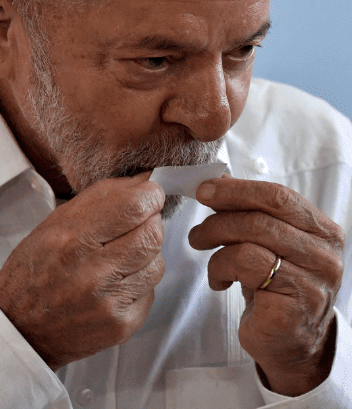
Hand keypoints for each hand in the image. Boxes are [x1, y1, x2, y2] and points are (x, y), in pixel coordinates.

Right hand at [0, 173, 165, 368]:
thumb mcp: (52, 226)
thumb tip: (143, 182)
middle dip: (151, 223)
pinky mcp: (122, 324)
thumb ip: (99, 200)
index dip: (150, 197)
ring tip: (118, 259)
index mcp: (70, 239)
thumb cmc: (34, 272)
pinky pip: (150, 293)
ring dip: (145, 256)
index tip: (148, 196)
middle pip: (153, 234)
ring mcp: (109, 301)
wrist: (20, 328)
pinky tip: (114, 286)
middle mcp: (92, 270)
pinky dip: (138, 285)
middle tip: (135, 225)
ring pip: (157, 264)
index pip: (134, 206)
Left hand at [189, 177, 343, 395]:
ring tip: (203, 252)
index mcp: (322, 231)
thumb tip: (215, 180)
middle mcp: (324, 253)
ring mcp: (313, 280)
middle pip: (262, 216)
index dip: (236, 189)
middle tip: (197, 230)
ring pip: (249, 241)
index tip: (204, 190)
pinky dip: (220, 269)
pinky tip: (218, 281)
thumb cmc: (274, 287)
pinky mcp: (293, 303)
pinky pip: (245, 268)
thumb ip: (251, 213)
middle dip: (219, 217)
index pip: (278, 196)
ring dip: (215, 243)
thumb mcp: (267, 244)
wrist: (289, 341)